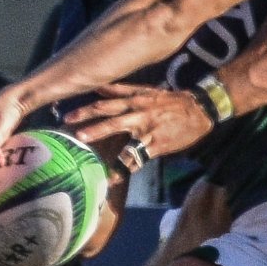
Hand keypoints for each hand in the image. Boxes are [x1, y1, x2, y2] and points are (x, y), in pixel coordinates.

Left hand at [65, 81, 210, 162]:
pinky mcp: (156, 145)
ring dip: (104, 143)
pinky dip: (123, 168)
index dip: (87, 110)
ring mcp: (147, 129)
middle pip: (109, 117)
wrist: (199, 110)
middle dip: (89, 125)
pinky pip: (137, 158)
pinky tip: (112, 178)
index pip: (106, 103)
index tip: (67, 115)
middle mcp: (138, 112)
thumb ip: (122, 89)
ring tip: (86, 153)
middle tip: (72, 132)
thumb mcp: (147, 90)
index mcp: (135, 99)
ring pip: (122, 136)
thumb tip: (99, 87)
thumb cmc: (171, 101)